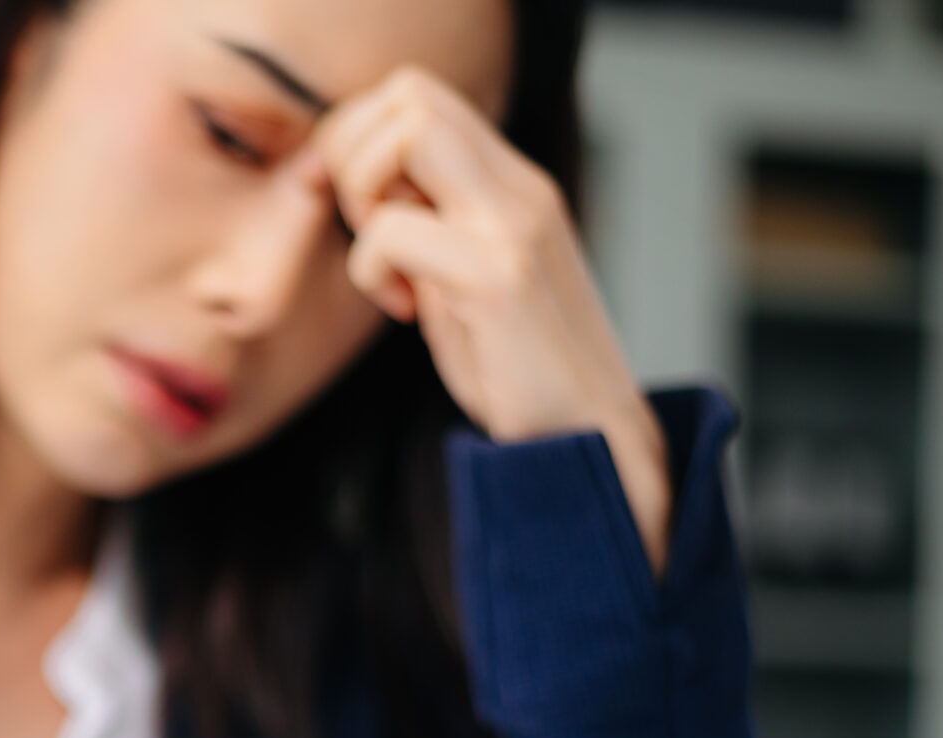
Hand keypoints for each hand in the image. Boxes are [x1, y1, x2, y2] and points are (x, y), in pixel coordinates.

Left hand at [303, 68, 671, 571]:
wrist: (589, 441)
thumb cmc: (521, 374)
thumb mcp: (463, 285)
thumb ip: (429, 232)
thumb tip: (372, 198)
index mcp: (511, 186)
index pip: (419, 97)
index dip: (364, 145)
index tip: (367, 220)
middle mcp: (518, 189)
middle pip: (409, 93)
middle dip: (353, 155)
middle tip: (365, 231)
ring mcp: (513, 225)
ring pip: (406, 132)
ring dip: (363, 198)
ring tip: (388, 269)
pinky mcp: (499, 275)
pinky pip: (394, 229)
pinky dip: (372, 270)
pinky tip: (404, 313)